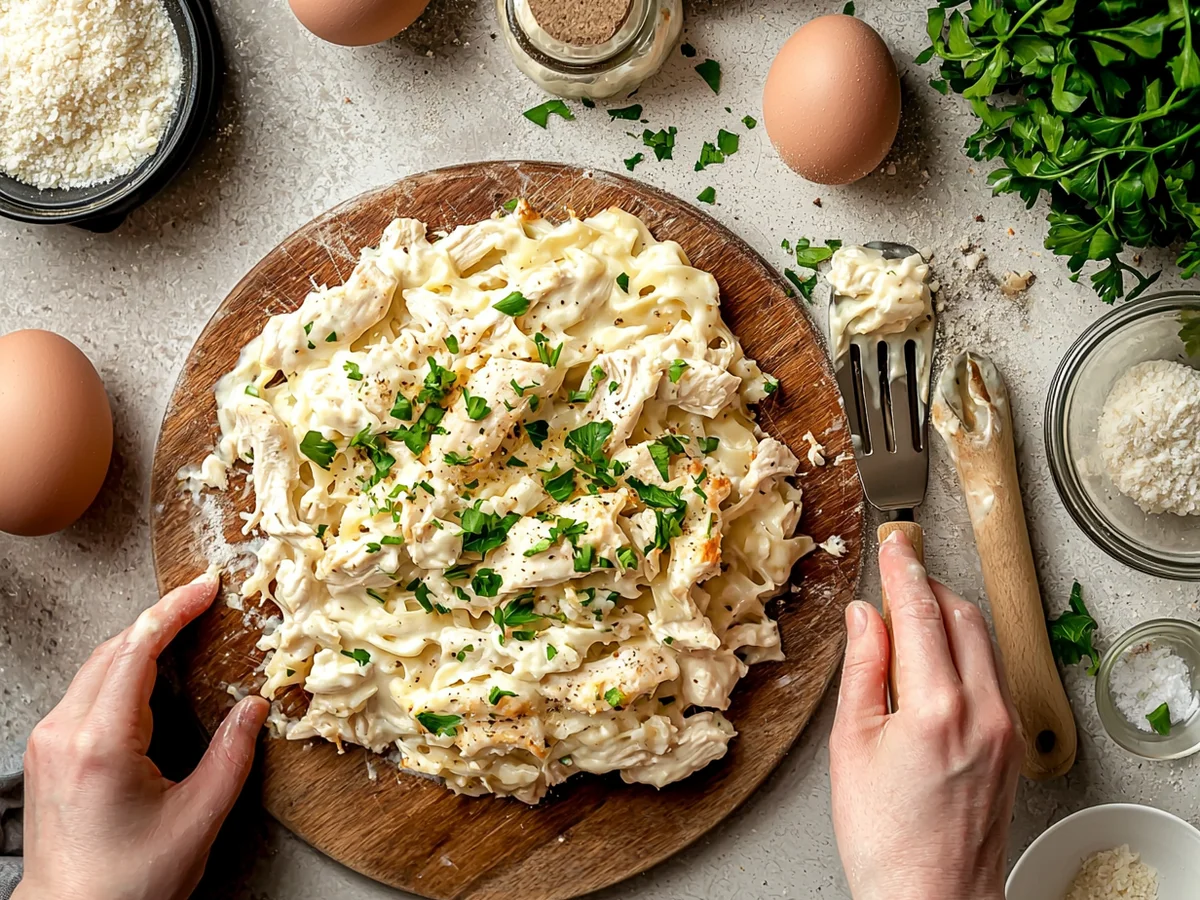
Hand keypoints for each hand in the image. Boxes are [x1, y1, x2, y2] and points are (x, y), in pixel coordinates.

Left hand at [14, 573, 268, 899]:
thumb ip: (232, 754)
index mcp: (102, 742)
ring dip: (140, 640)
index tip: (207, 587)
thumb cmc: (130, 882)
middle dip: (161, 617)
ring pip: (96, 666)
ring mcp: (49, 741)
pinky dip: (122, 668)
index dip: (175, 610)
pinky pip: (86, 689)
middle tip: (203, 598)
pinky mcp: (48, 753)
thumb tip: (255, 706)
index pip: (137, 649)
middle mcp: (65, 732)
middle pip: (114, 648)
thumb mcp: (198, 817)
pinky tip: (149, 671)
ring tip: (183, 627)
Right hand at [829, 532, 1023, 899]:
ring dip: (948, 615)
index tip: (893, 541)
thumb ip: (863, 668)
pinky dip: (964, 649)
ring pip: (983, 640)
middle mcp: (983, 710)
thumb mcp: (853, 744)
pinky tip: (933, 660)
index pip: (920, 611)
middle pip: (962, 615)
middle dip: (928, 586)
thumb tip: (863, 616)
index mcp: (937, 706)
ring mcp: (1006, 726)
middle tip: (896, 574)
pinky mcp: (1013, 743)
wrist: (934, 899)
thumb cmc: (885, 838)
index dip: (902, 569)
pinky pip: (993, 672)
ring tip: (908, 616)